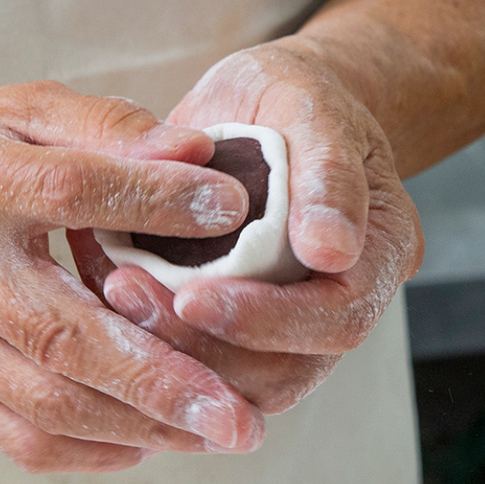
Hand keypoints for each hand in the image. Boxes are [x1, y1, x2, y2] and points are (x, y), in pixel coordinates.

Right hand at [0, 81, 264, 472]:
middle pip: (60, 333)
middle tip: (239, 413)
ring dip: (142, 426)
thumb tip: (198, 154)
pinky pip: (23, 439)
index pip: (67, 191)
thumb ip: (108, 126)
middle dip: (158, 380)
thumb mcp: (20, 109)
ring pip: (48, 402)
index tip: (233, 212)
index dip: (150, 202)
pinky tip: (157, 440)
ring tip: (221, 431)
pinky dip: (96, 450)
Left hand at [71, 40, 424, 413]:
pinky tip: (103, 293)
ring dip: (169, 353)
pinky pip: (200, 367)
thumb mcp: (312, 106)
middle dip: (203, 348)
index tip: (193, 297)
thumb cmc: (294, 98)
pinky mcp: (239, 330)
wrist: (265, 105)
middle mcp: (342, 302)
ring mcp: (290, 326)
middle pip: (286, 372)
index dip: (267, 320)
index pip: (339, 318)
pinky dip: (151, 342)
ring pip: (237, 384)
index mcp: (380, 253)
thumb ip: (327, 173)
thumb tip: (333, 250)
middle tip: (126, 293)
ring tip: (111, 291)